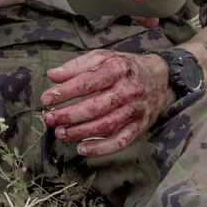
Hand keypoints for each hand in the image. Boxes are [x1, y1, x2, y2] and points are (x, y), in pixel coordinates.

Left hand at [40, 49, 173, 155]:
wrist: (161, 77)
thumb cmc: (125, 66)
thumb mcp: (104, 57)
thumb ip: (77, 66)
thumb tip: (52, 75)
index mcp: (117, 68)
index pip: (87, 82)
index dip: (64, 92)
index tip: (46, 99)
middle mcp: (128, 90)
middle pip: (95, 106)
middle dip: (69, 115)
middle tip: (50, 119)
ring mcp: (135, 110)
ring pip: (106, 125)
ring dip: (80, 132)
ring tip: (61, 134)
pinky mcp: (140, 126)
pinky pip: (120, 141)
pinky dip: (101, 148)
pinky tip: (82, 149)